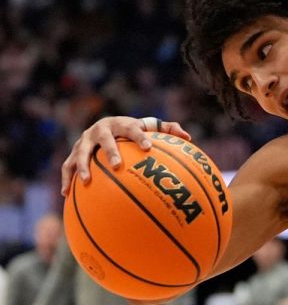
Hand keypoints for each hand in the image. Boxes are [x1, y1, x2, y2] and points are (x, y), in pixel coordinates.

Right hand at [60, 116, 190, 195]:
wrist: (106, 124)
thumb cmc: (134, 130)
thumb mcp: (150, 127)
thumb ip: (168, 130)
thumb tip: (188, 137)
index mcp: (121, 124)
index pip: (133, 129)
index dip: (140, 137)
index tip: (148, 148)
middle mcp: (100, 130)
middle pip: (105, 140)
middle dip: (111, 152)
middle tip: (117, 166)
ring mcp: (85, 141)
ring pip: (81, 153)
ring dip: (83, 166)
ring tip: (86, 182)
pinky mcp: (74, 152)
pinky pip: (68, 166)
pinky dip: (67, 178)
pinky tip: (66, 194)